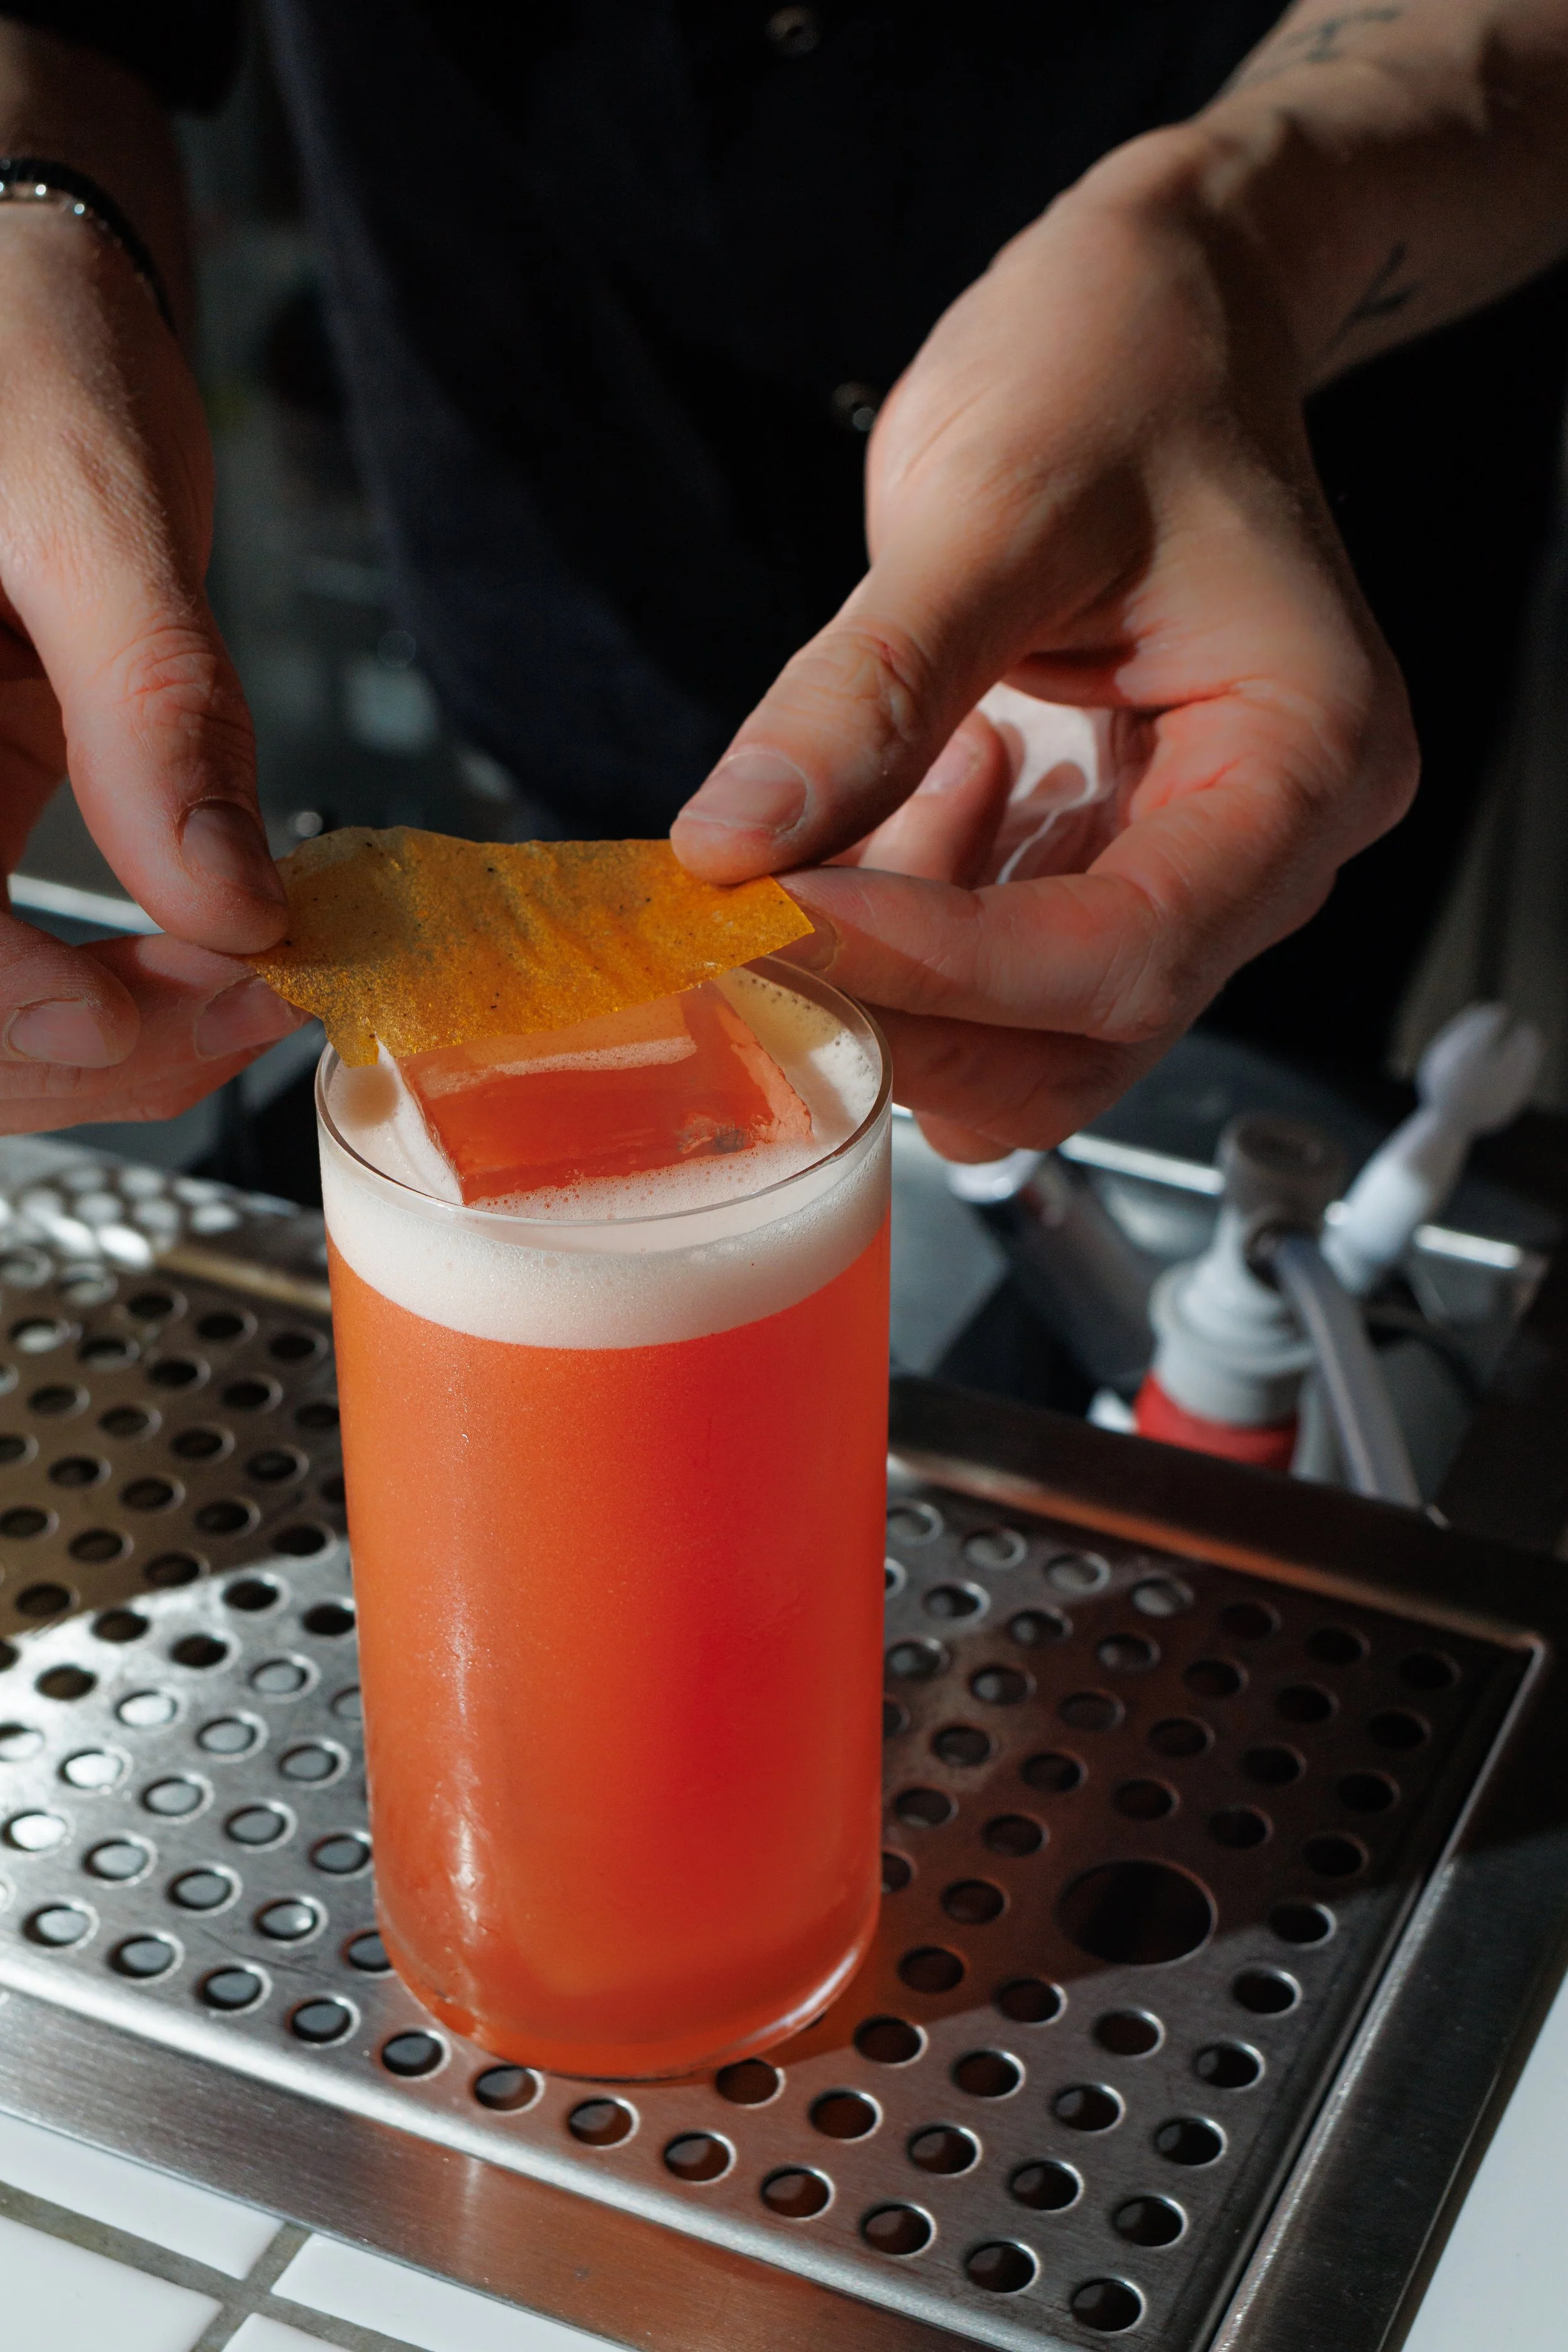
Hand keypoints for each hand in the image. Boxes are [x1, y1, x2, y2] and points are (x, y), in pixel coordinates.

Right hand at [0, 200, 296, 1133]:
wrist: (15, 295)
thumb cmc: (17, 345)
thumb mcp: (92, 505)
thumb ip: (157, 714)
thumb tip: (237, 910)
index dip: (27, 1008)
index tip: (168, 998)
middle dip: (97, 1049)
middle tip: (256, 1001)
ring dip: (110, 1048)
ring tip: (248, 988)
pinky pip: (10, 968)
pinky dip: (109, 1001)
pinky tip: (206, 960)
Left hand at [672, 130, 1418, 1158]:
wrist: (1161, 309)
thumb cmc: (1115, 365)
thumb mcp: (991, 502)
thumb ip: (868, 690)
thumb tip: (731, 847)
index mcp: (1306, 756)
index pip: (1125, 946)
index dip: (941, 967)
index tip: (776, 926)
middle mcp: (1273, 840)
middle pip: (1091, 1031)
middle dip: (912, 1016)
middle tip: (746, 955)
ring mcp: (1196, 858)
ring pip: (1043, 1030)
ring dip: (898, 995)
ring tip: (783, 881)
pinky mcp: (1113, 849)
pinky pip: (1006, 962)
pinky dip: (907, 935)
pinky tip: (861, 827)